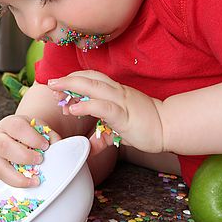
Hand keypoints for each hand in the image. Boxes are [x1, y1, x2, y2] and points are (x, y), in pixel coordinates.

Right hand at [0, 115, 60, 186]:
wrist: (13, 137)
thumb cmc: (27, 133)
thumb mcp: (38, 129)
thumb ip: (49, 135)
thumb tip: (58, 145)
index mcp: (9, 124)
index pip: (17, 127)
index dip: (32, 137)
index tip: (45, 145)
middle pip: (5, 146)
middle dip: (24, 156)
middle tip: (40, 160)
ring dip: (18, 176)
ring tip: (35, 179)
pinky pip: (2, 178)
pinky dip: (16, 183)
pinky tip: (29, 183)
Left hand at [47, 71, 163, 154]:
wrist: (170, 127)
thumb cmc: (149, 126)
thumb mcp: (123, 128)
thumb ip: (107, 132)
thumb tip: (94, 143)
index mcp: (117, 92)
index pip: (93, 78)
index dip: (75, 79)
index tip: (60, 84)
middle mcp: (117, 92)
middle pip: (89, 78)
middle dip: (67, 78)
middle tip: (51, 82)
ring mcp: (121, 101)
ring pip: (93, 87)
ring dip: (71, 86)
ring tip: (55, 89)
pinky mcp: (124, 114)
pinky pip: (102, 106)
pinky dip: (86, 105)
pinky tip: (74, 108)